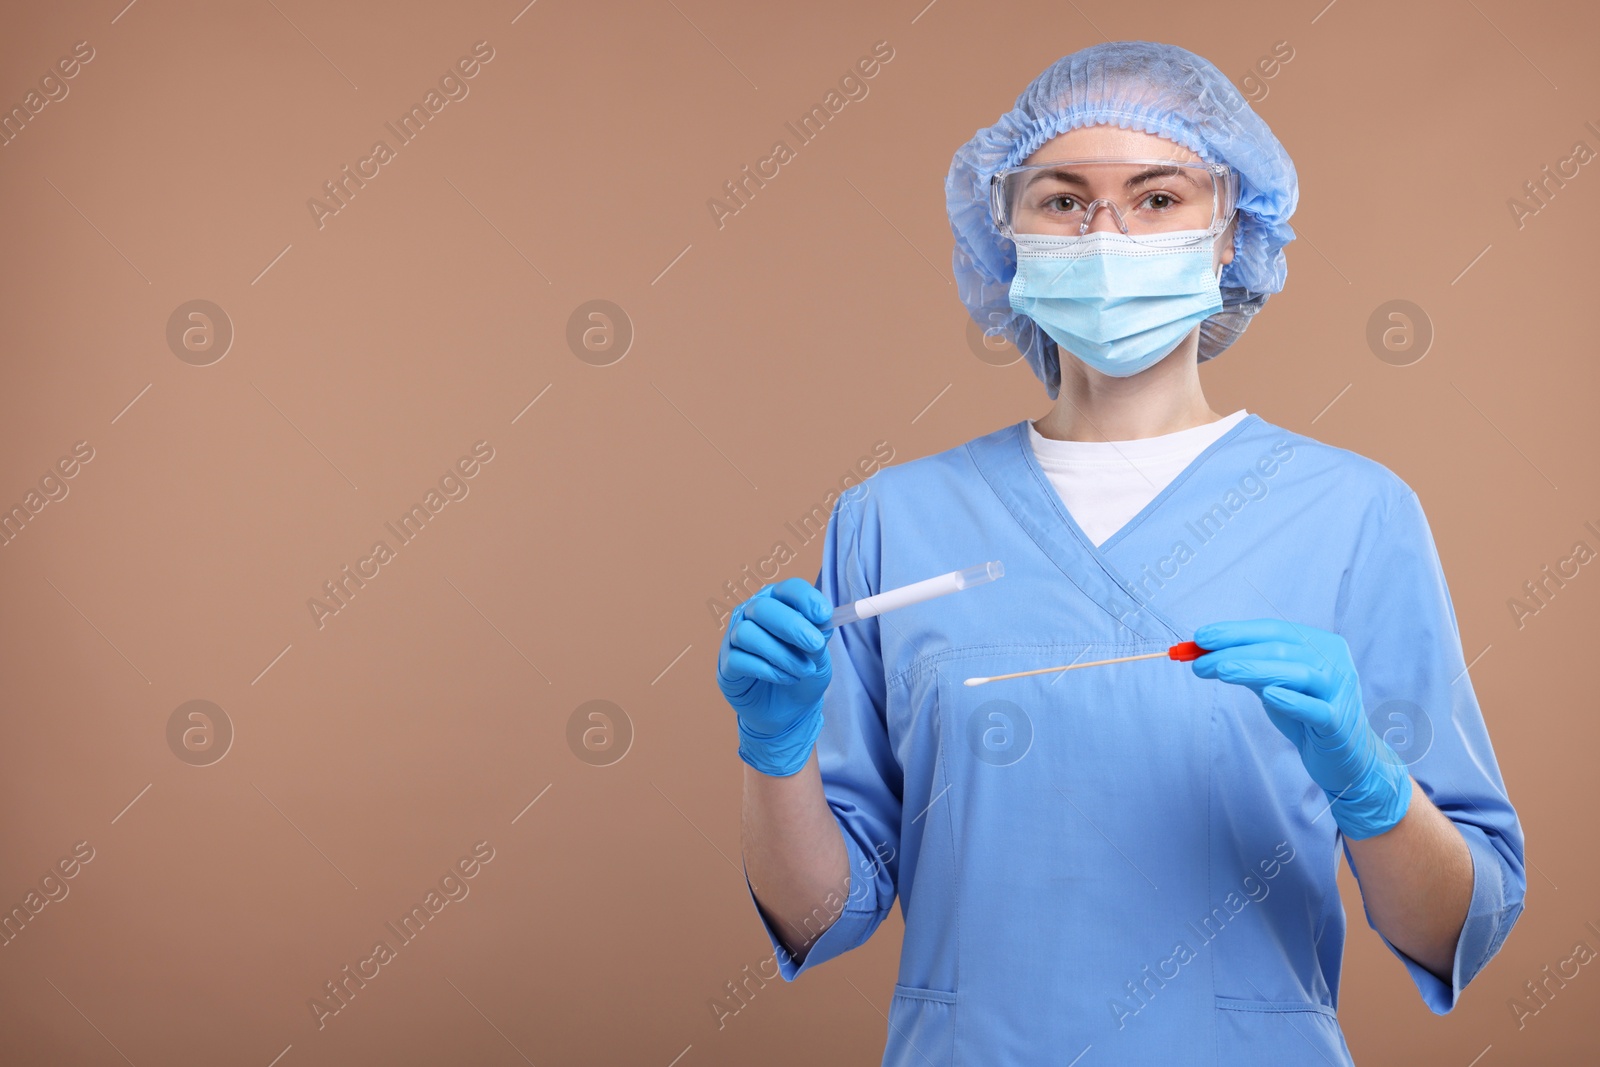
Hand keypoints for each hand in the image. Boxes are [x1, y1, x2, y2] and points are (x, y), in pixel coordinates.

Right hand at [717, 578, 834, 776]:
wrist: (791, 710)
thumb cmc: (803, 672)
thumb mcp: (818, 655)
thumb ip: (818, 637)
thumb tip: (819, 624)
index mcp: (778, 603)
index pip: (787, 589)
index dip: (805, 598)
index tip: (824, 615)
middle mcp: (751, 614)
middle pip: (762, 608)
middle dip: (791, 626)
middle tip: (815, 645)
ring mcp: (734, 638)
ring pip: (747, 633)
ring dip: (781, 654)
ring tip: (802, 670)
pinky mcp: (726, 665)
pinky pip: (739, 660)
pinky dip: (767, 670)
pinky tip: (785, 678)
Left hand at [1190, 618, 1411, 839]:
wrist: (1345, 757)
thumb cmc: (1305, 715)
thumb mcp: (1275, 686)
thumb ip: (1248, 668)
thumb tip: (1204, 653)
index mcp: (1320, 644)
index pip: (1273, 630)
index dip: (1236, 631)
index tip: (1200, 637)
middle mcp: (1333, 662)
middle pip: (1280, 649)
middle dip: (1235, 652)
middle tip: (1199, 661)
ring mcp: (1339, 691)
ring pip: (1297, 673)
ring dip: (1255, 669)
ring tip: (1221, 670)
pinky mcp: (1339, 723)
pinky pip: (1316, 709)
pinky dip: (1292, 700)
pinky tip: (1269, 694)